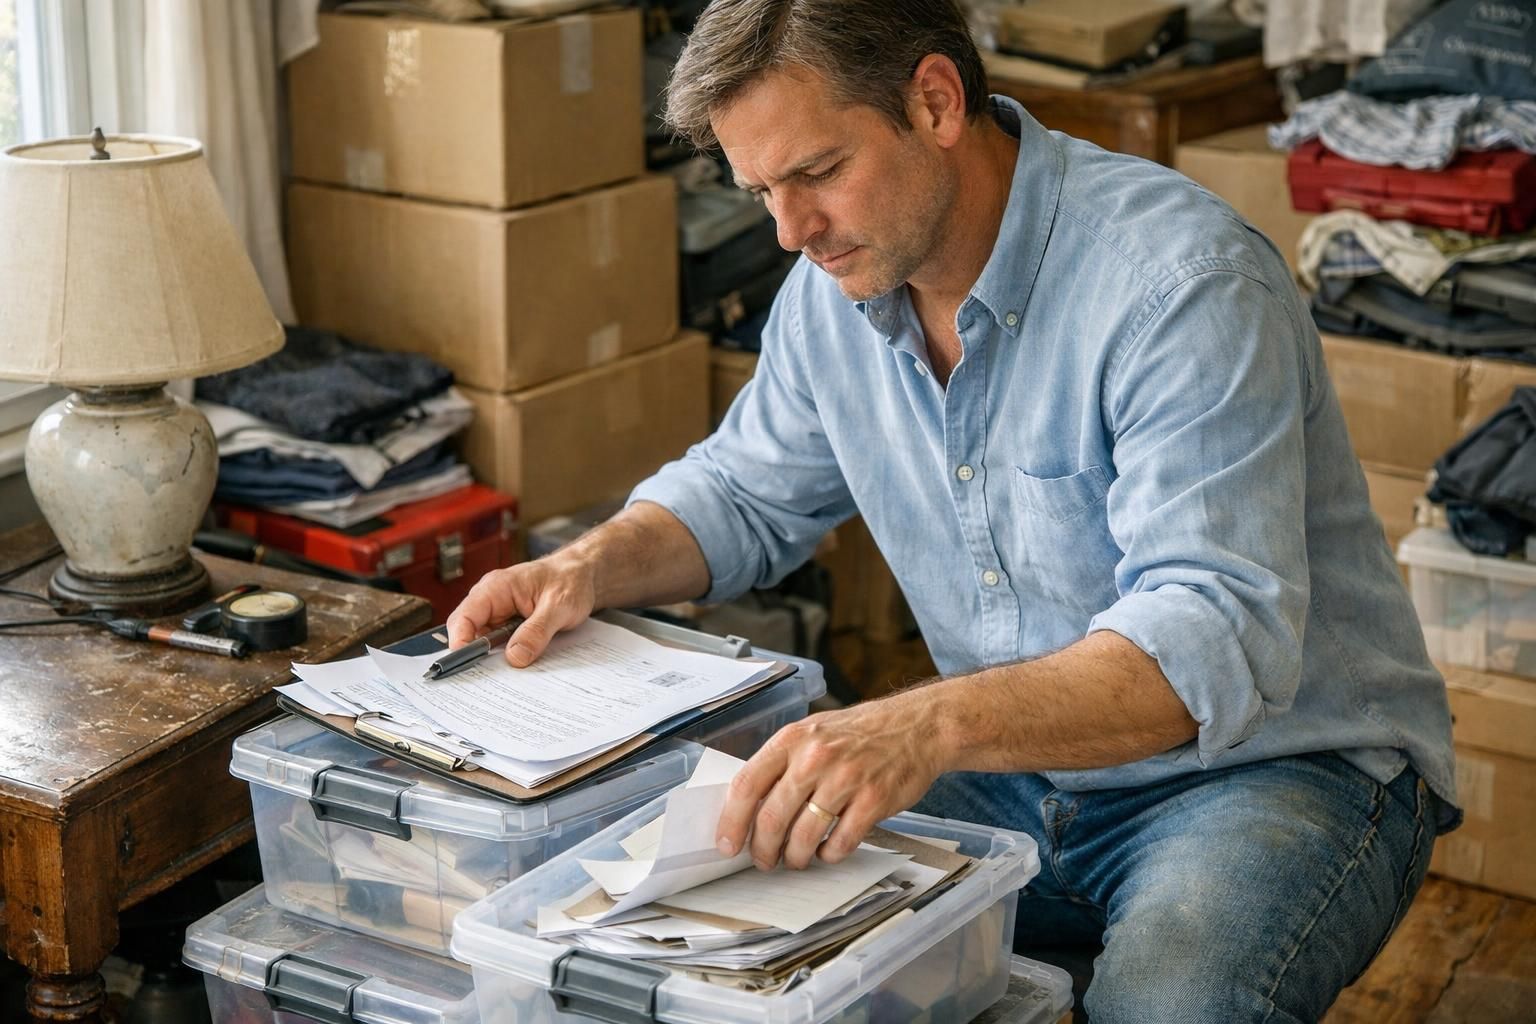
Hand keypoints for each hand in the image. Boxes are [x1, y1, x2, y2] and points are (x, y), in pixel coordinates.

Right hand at [445, 555, 596, 666]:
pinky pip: (497, 642)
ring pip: (482, 640)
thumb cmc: (570, 581)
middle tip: (490, 676)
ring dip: (491, 656)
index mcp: (496, 588)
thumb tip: (515, 658)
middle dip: (474, 654)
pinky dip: (503, 654)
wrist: (581, 575)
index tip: (468, 664)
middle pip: (467, 631)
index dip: (460, 642)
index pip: (464, 617)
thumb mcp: (559, 606)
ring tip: (508, 673)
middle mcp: (490, 599)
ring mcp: (497, 611)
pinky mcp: (506, 622)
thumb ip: (537, 631)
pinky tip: (517, 663)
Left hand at [715, 692, 948, 870]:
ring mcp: (846, 778)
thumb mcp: (812, 733)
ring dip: (795, 857)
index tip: (727, 844)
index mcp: (793, 738)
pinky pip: (841, 842)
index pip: (747, 784)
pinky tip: (829, 851)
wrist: (916, 727)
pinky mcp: (874, 799)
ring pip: (804, 836)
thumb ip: (782, 764)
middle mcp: (816, 757)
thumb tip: (748, 808)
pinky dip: (830, 855)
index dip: (731, 820)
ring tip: (796, 859)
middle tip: (764, 861)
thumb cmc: (858, 734)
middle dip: (763, 850)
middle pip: (772, 818)